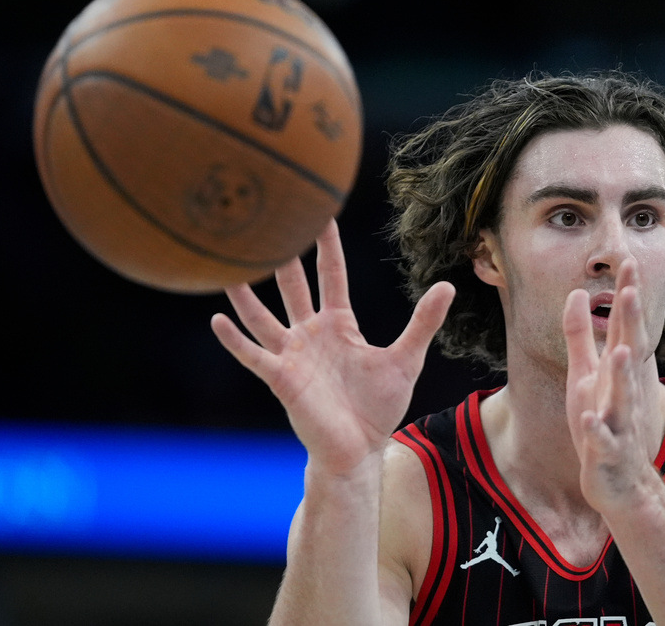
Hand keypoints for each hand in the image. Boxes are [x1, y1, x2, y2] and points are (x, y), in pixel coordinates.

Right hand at [211, 219, 454, 474]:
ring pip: (263, 316)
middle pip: (293, 286)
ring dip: (246, 293)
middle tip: (268, 223)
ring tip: (227, 265)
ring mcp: (293, 355)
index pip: (332, 275)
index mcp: (340, 325)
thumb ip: (423, 322)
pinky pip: (253, 355)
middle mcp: (311, 334)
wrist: (359, 450)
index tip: (321, 214)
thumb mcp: (406, 359)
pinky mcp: (281, 378)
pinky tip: (217, 319)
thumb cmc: (379, 407)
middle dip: (282, 257)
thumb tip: (447, 286)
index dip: (327, 247)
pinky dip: (235, 339)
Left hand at [563, 260, 657, 510]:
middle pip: (628, 352)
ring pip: (622, 396)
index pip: (622, 327)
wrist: (621, 482)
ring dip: (622, 374)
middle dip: (630, 323)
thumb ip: (579, 335)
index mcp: (615, 371)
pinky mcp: (607, 452)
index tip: (629, 262)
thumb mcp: (584, 375)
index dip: (626, 296)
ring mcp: (618, 422)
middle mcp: (622, 391)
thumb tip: (575, 292)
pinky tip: (590, 419)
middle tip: (631, 291)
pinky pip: (602, 440)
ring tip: (621, 350)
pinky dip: (598, 430)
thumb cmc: (602, 421)